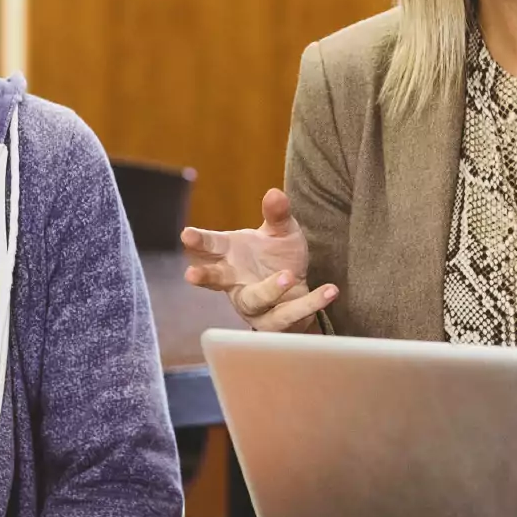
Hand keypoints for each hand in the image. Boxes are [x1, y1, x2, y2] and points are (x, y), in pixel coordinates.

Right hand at [180, 188, 337, 332]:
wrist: (299, 291)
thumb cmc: (279, 257)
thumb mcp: (282, 233)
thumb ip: (277, 215)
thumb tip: (275, 193)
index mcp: (230, 255)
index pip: (210, 246)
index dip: (198, 242)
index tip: (186, 235)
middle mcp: (235, 282)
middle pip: (216, 280)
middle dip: (204, 277)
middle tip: (191, 274)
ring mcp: (252, 306)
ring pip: (254, 301)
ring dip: (269, 290)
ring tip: (287, 275)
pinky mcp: (274, 323)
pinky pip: (291, 315)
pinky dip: (311, 302)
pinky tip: (330, 290)